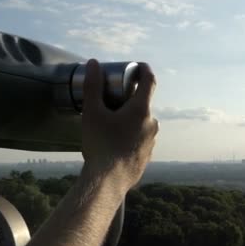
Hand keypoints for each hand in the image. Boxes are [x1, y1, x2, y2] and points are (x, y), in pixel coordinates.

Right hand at [81, 59, 158, 192]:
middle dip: (130, 98)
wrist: (108, 181)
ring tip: (111, 122)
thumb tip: (94, 63)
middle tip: (112, 98)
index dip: (144, 70)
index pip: (150, 81)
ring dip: (130, 118)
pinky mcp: (147, 155)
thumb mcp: (92, 113)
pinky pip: (140, 139)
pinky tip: (115, 142)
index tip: (136, 66)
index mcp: (142, 110)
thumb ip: (93, 87)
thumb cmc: (100, 144)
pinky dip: (130, 135)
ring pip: (142, 123)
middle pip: (143, 104)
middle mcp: (152, 124)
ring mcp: (152, 141)